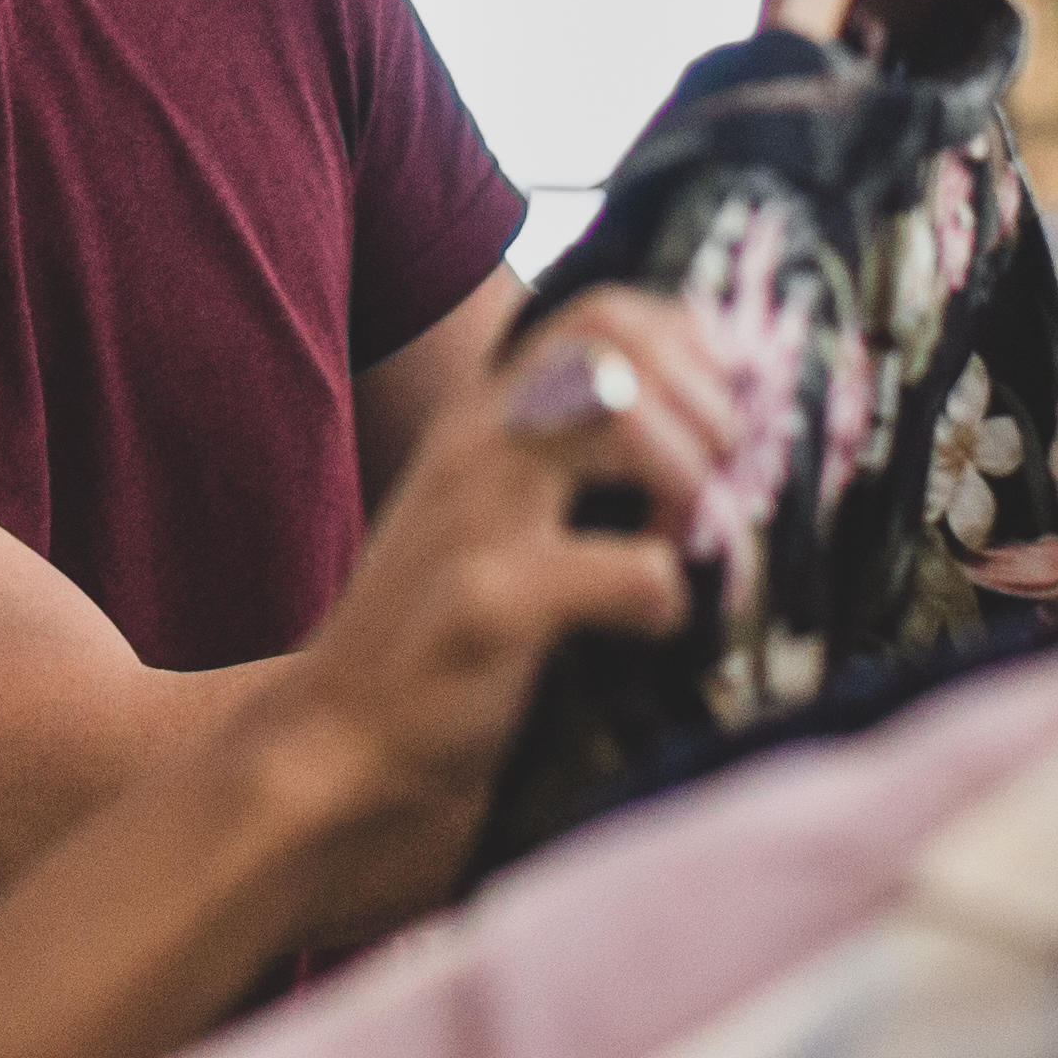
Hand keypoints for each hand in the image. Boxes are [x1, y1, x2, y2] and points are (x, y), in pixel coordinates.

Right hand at [0, 285, 723, 1057]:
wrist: (335, 747)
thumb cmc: (436, 639)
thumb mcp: (493, 516)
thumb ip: (573, 465)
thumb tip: (723, 444)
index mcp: (486, 418)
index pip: (604, 311)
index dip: (688, 347)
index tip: (722, 423)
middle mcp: (479, 442)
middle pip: (619, 336)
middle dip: (705, 403)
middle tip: (718, 487)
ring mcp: (480, 513)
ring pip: (623, 415)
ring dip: (692, 475)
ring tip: (688, 544)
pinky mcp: (493, 600)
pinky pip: (636, 569)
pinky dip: (671, 597)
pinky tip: (653, 631)